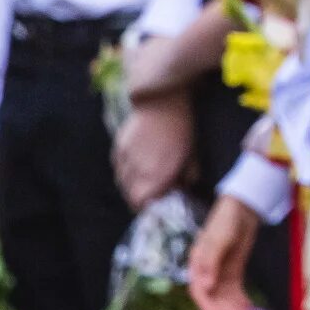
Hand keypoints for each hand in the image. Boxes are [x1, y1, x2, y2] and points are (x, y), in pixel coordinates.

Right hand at [113, 88, 194, 207]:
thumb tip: (184, 188)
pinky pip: (117, 167)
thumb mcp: (192, 157)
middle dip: (138, 200)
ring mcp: (124, 159)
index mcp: (154, 177)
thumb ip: (188, 178)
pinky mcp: (118, 146)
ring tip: (142, 183)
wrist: (161, 101)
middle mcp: (135, 171)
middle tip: (150, 196)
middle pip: (129, 196)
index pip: (141, 203)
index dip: (147, 208)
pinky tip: (134, 168)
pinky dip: (124, 172)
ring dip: (130, 187)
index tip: (155, 205)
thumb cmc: (181, 130)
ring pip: (121, 182)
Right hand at [189, 196, 261, 309]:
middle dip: (224, 309)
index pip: (198, 289)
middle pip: (212, 296)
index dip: (207, 304)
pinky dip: (240, 300)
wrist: (241, 209)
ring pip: (224, 296)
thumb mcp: (218, 239)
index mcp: (197, 263)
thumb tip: (205, 286)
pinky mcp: (232, 273)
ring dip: (233, 307)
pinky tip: (249, 308)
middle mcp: (207, 271)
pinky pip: (234, 291)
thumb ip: (211, 261)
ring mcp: (220, 273)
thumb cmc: (225, 221)